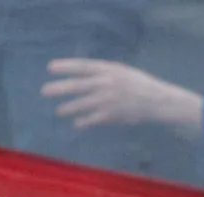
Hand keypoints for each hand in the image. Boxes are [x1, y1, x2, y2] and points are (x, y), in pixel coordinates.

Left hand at [41, 58, 203, 135]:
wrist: (159, 100)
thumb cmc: (138, 86)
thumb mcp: (122, 73)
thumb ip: (103, 74)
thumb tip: (79, 76)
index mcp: (111, 69)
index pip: (84, 66)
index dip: (66, 66)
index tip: (50, 67)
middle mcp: (109, 82)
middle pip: (79, 84)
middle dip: (60, 87)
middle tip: (44, 90)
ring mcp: (110, 98)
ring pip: (83, 103)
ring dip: (69, 107)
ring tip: (59, 110)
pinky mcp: (113, 114)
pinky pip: (93, 118)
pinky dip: (84, 121)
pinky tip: (77, 123)